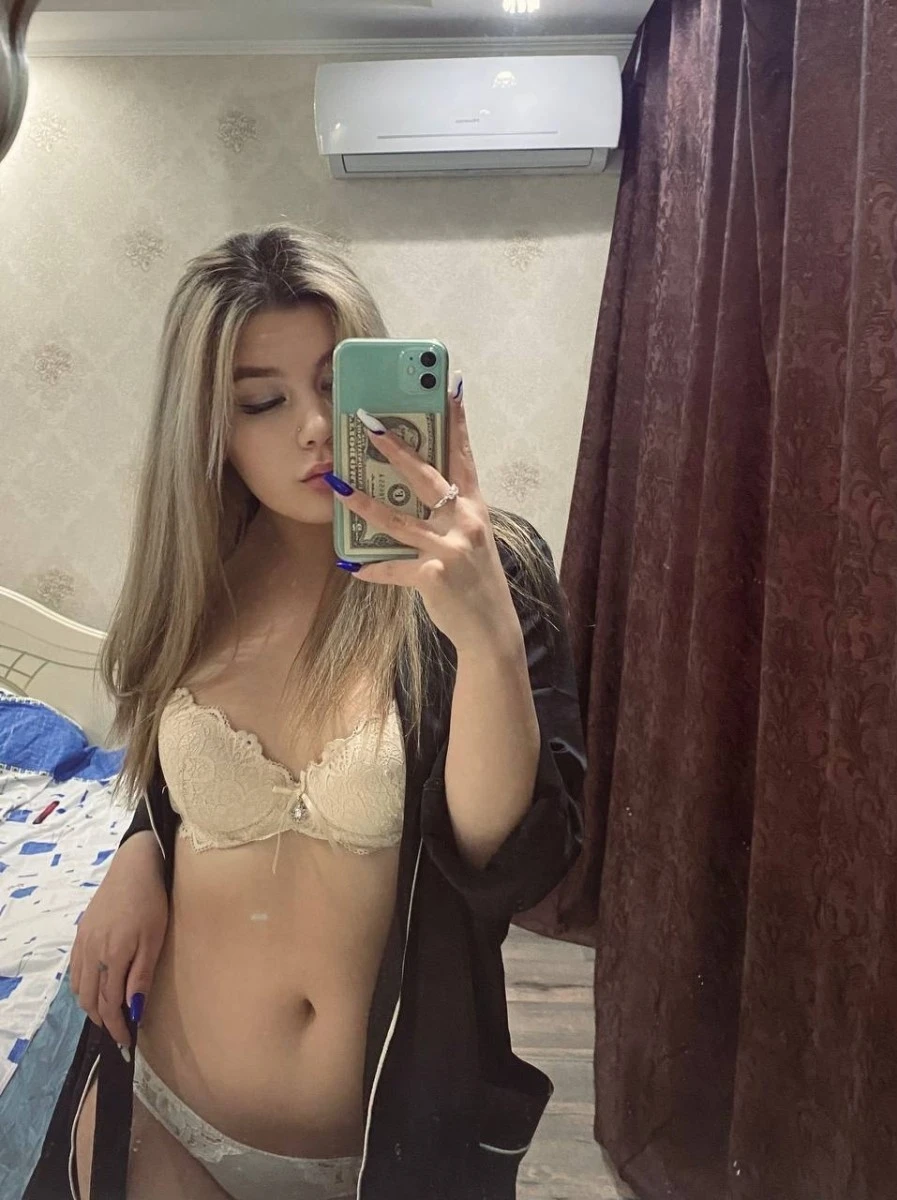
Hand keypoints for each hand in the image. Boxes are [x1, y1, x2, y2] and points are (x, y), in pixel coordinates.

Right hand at [70, 831, 167, 1051]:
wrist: (134, 868)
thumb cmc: (151, 902)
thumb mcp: (153, 940)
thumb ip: (141, 976)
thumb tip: (133, 1010)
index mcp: (112, 957)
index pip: (109, 1004)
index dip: (117, 1026)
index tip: (127, 1041)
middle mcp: (91, 953)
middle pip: (90, 1000)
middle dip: (103, 1021)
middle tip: (118, 1032)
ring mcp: (83, 943)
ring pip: (79, 987)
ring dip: (92, 1005)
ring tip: (109, 1013)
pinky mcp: (80, 934)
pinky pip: (75, 970)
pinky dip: (83, 987)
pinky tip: (96, 987)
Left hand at [326, 372, 520, 652]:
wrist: (491, 628)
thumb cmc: (476, 580)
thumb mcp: (472, 539)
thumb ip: (449, 513)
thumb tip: (413, 492)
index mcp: (474, 508)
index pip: (464, 456)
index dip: (457, 422)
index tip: (449, 387)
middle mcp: (465, 522)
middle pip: (425, 478)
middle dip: (395, 450)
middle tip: (369, 424)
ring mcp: (450, 549)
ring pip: (398, 520)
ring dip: (363, 502)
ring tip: (338, 486)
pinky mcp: (433, 576)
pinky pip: (393, 569)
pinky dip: (372, 569)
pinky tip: (351, 566)